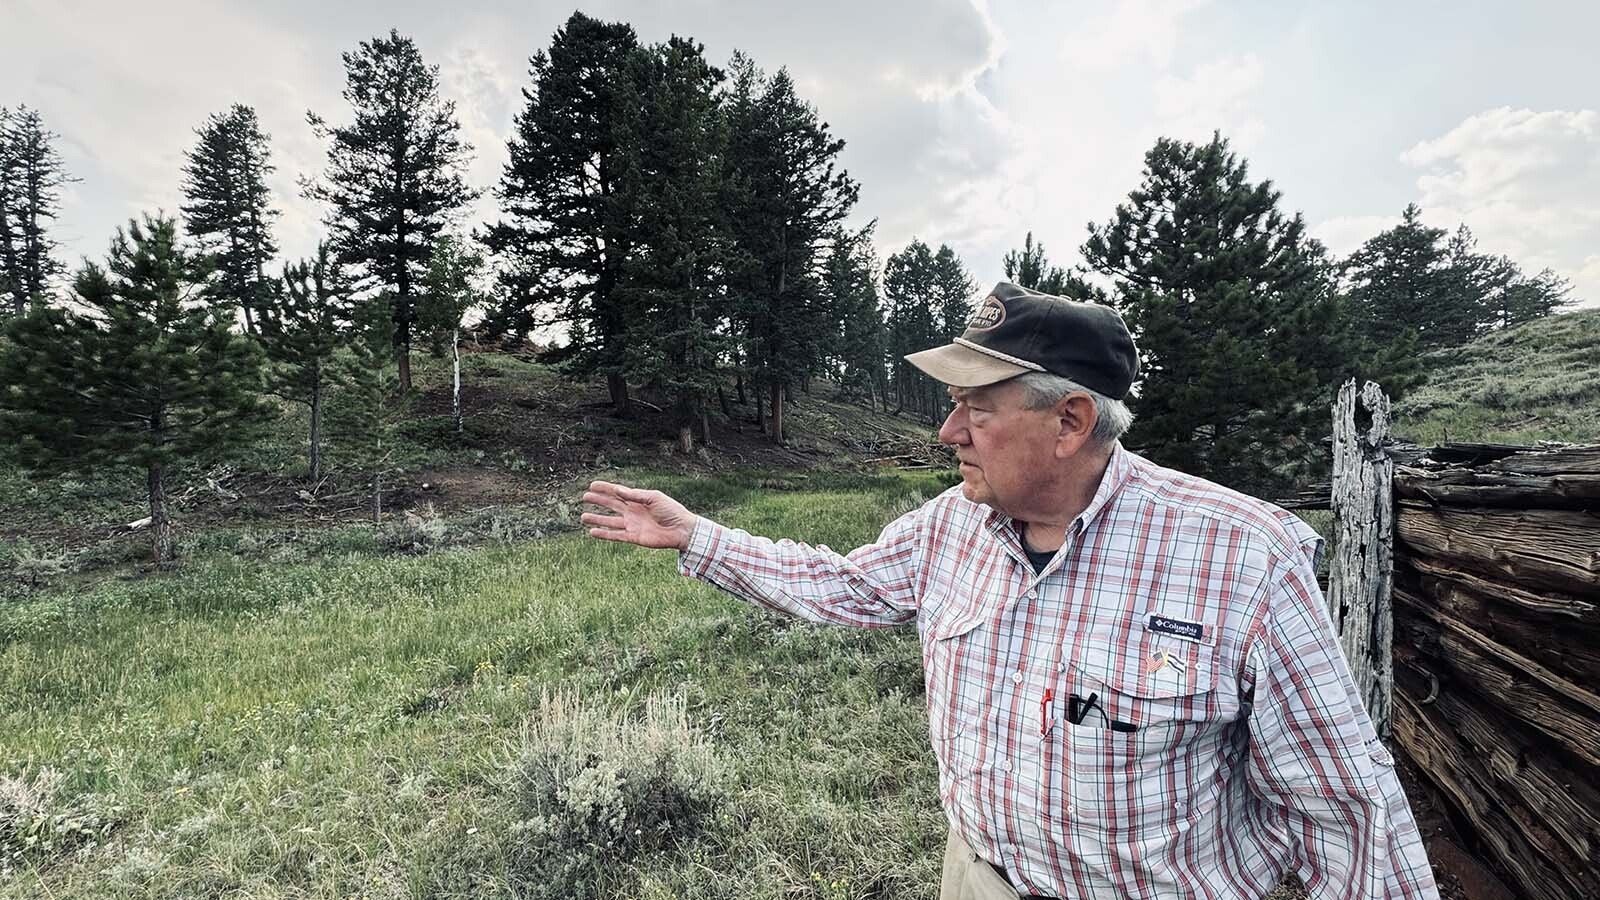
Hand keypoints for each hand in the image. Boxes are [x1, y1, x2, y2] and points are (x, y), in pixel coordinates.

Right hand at [581, 481, 700, 550]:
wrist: (681, 530)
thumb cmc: (671, 510)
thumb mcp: (654, 498)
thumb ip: (635, 495)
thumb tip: (618, 489)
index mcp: (638, 499)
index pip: (618, 492)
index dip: (605, 488)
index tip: (592, 484)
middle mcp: (632, 511)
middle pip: (611, 505)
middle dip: (598, 500)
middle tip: (584, 497)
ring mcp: (632, 524)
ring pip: (609, 521)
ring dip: (597, 518)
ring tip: (583, 516)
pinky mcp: (633, 537)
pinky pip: (615, 535)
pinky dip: (604, 534)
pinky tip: (592, 532)